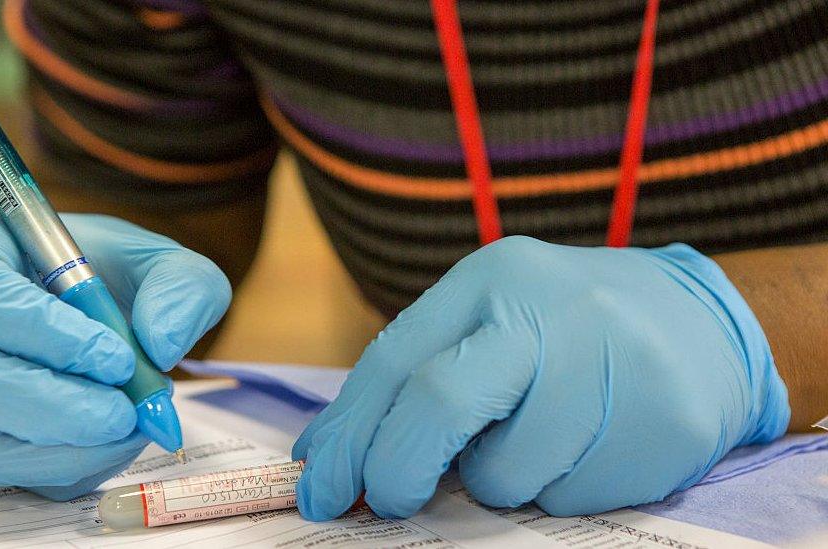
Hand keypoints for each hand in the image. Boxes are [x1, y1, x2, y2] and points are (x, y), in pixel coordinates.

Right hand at [0, 210, 229, 499]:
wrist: (105, 314)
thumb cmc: (115, 276)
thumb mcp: (164, 262)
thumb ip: (180, 286)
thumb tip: (161, 345)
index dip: (40, 330)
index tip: (114, 358)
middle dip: (52, 404)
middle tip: (125, 413)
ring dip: (62, 446)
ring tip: (129, 425)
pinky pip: (2, 473)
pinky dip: (66, 467)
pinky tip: (113, 442)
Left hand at [293, 236, 788, 518]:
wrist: (700, 325)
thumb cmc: (567, 334)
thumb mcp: (487, 328)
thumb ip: (413, 382)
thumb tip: (327, 456)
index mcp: (495, 279)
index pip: (397, 359)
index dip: (348, 434)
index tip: (320, 487)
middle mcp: (555, 309)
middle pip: (440, 402)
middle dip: (397, 469)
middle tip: (389, 501)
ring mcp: (618, 364)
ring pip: (506, 472)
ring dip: (497, 481)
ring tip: (534, 442)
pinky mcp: (668, 424)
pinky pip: (569, 497)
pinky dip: (556, 491)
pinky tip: (589, 446)